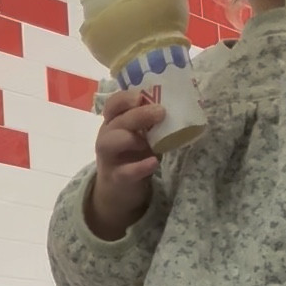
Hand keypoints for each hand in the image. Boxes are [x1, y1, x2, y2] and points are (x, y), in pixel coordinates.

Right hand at [86, 90, 164, 240]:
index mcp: (113, 122)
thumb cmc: (133, 155)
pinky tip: (154, 162)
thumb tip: (179, 105)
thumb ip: (150, 121)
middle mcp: (107, 136)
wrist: (119, 189)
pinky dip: (140, 167)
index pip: (113, 104)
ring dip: (131, 139)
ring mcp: (108, 158)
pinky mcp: (115, 177)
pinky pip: (125, 171)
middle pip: (116, 121)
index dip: (125, 98)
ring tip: (149, 142)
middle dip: (138, 115)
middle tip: (161, 112)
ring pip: (111, 143)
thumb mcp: (140, 134)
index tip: (141, 96)